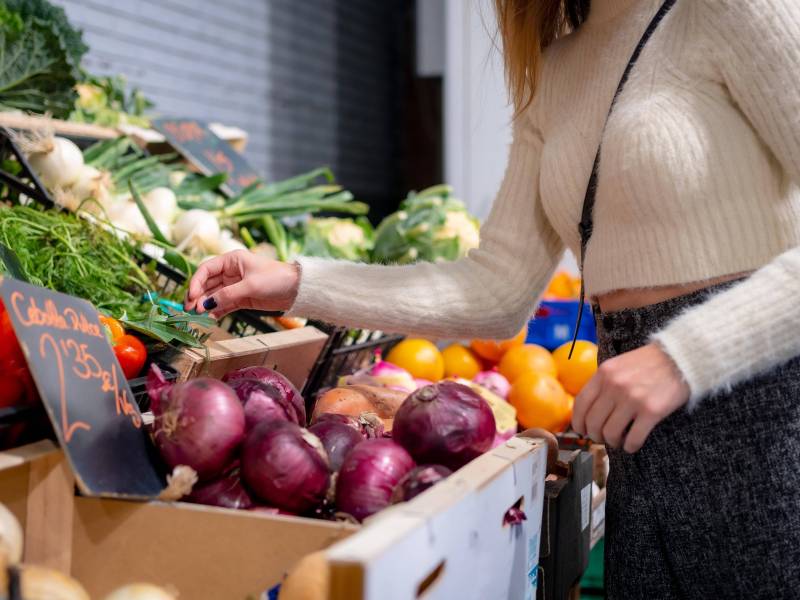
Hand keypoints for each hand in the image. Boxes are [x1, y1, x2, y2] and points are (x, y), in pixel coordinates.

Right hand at [184, 251, 299, 318]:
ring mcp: (235, 286)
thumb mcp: (250, 285)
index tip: (193, 296)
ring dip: (205, 305)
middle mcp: (230, 272)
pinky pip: (224, 305)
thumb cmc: (276, 278)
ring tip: (198, 316)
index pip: (206, 269)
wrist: (296, 289)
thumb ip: (227, 295)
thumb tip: (207, 304)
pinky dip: (216, 311)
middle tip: (190, 310)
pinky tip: (209, 318)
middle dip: (198, 297)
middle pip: (207, 284)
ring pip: (214, 296)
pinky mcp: (241, 299)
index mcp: (231, 260)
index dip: (197, 282)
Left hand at [571, 344, 689, 452]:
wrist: (681, 358)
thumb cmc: (649, 363)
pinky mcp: (652, 411)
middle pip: (593, 422)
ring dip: (612, 442)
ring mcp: (633, 399)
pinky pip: (633, 438)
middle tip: (602, 438)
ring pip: (610, 433)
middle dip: (595, 435)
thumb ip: (603, 383)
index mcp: (604, 373)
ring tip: (618, 441)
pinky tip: (632, 445)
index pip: (580, 403)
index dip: (578, 422)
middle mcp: (614, 386)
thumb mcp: (619, 365)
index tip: (581, 430)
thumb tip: (589, 409)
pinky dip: (630, 446)